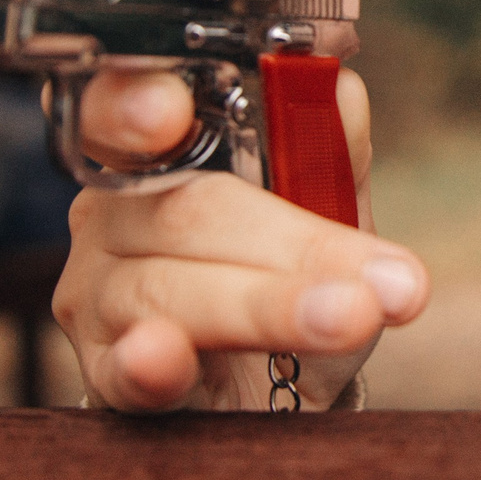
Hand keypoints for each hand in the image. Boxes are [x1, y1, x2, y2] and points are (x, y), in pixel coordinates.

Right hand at [51, 65, 425, 411]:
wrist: (278, 390)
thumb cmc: (289, 283)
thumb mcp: (327, 212)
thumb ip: (332, 149)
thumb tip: (344, 89)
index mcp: (156, 155)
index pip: (124, 110)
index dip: (136, 103)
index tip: (169, 111)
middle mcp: (112, 218)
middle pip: (187, 211)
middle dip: (294, 242)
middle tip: (382, 276)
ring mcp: (98, 300)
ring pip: (170, 289)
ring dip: (270, 307)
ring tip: (351, 317)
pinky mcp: (106, 376)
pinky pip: (123, 369)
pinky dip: (149, 363)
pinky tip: (164, 358)